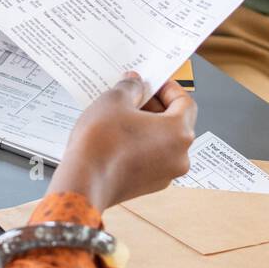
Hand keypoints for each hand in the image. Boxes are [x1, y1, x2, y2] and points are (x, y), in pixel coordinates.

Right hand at [49, 74, 196, 214]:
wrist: (83, 182)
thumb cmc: (101, 145)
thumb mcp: (114, 100)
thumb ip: (131, 87)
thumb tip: (135, 84)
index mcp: (178, 133)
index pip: (185, 102)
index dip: (168, 88)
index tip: (153, 82)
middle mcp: (179, 156)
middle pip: (175, 122)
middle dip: (155, 105)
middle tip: (134, 95)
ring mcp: (165, 173)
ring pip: (163, 141)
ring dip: (147, 125)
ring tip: (122, 114)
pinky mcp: (149, 184)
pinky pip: (152, 157)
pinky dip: (141, 144)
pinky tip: (119, 135)